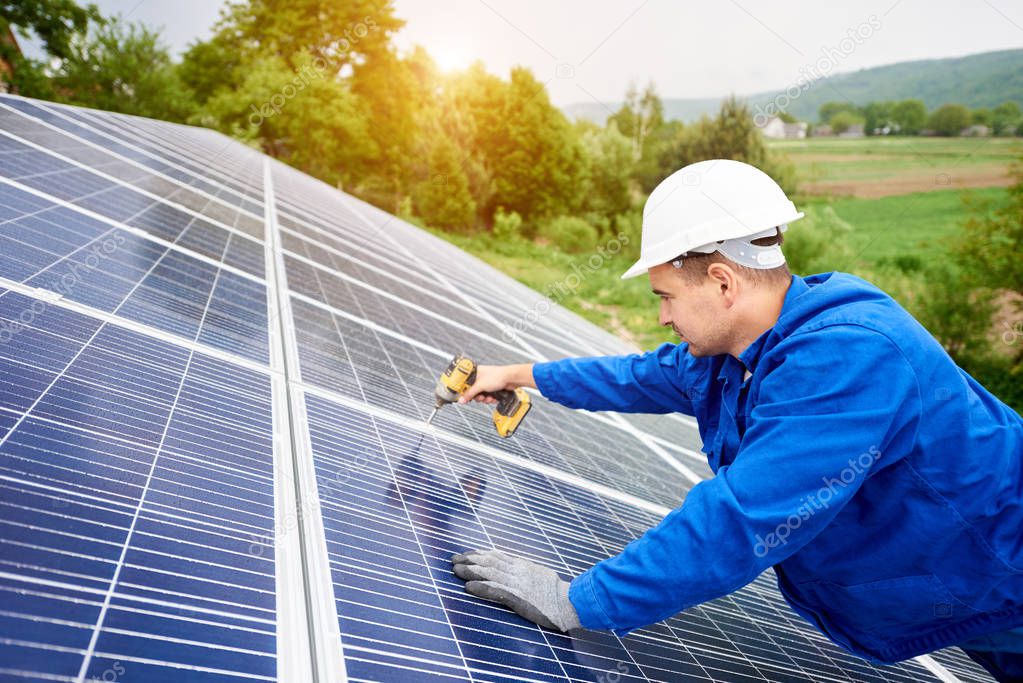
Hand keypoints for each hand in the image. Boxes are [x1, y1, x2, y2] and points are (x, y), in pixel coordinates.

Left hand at [451, 549, 581, 631]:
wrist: (570, 602)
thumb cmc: (558, 593)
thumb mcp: (540, 575)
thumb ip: (526, 571)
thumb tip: (516, 568)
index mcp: (523, 565)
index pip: (497, 555)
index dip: (479, 554)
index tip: (466, 553)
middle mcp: (518, 571)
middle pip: (489, 562)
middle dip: (470, 560)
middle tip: (453, 559)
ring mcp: (517, 583)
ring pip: (489, 573)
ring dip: (471, 571)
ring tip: (455, 570)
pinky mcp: (518, 598)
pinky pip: (496, 591)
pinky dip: (481, 588)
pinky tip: (468, 587)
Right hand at [459, 364, 534, 404]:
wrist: (511, 378)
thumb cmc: (498, 375)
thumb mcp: (480, 386)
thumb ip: (470, 393)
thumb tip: (461, 399)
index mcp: (475, 372)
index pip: (464, 382)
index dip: (463, 390)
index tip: (463, 396)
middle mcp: (480, 377)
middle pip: (472, 391)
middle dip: (477, 396)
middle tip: (480, 397)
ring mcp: (486, 383)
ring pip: (480, 395)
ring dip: (484, 398)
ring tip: (488, 397)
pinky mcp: (492, 388)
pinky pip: (487, 396)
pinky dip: (490, 398)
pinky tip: (493, 397)